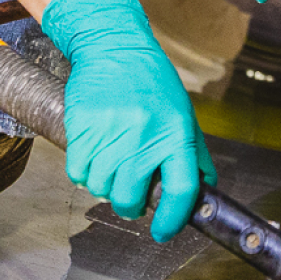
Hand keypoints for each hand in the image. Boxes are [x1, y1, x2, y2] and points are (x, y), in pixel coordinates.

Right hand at [41, 0, 215, 240]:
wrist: (114, 47)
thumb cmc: (151, 82)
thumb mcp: (183, 114)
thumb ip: (193, 155)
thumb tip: (203, 191)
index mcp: (176, 133)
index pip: (182, 189)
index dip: (173, 219)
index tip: (164, 232)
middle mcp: (145, 135)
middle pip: (131, 198)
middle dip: (130, 205)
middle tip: (130, 194)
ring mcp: (111, 133)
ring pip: (101, 189)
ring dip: (104, 186)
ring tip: (111, 165)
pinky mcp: (83, 128)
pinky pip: (77, 173)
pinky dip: (83, 173)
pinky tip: (94, 155)